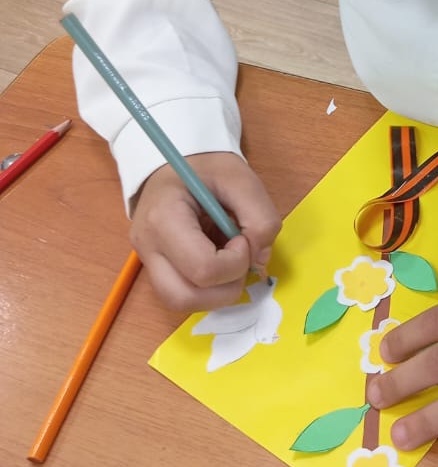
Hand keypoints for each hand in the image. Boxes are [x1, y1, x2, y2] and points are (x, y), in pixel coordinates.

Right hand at [131, 153, 280, 311]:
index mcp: (164, 218)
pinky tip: (218, 262)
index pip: (202, 269)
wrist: (174, 162)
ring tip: (230, 261)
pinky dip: (207, 288)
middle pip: (184, 298)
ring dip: (216, 293)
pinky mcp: (154, 268)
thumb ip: (261, 217)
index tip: (243, 238)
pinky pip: (181, 294)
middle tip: (239, 258)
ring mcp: (146, 260)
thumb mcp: (242, 179)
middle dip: (225, 288)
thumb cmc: (206, 167)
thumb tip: (260, 258)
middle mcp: (148, 246)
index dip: (235, 263)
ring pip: (180, 303)